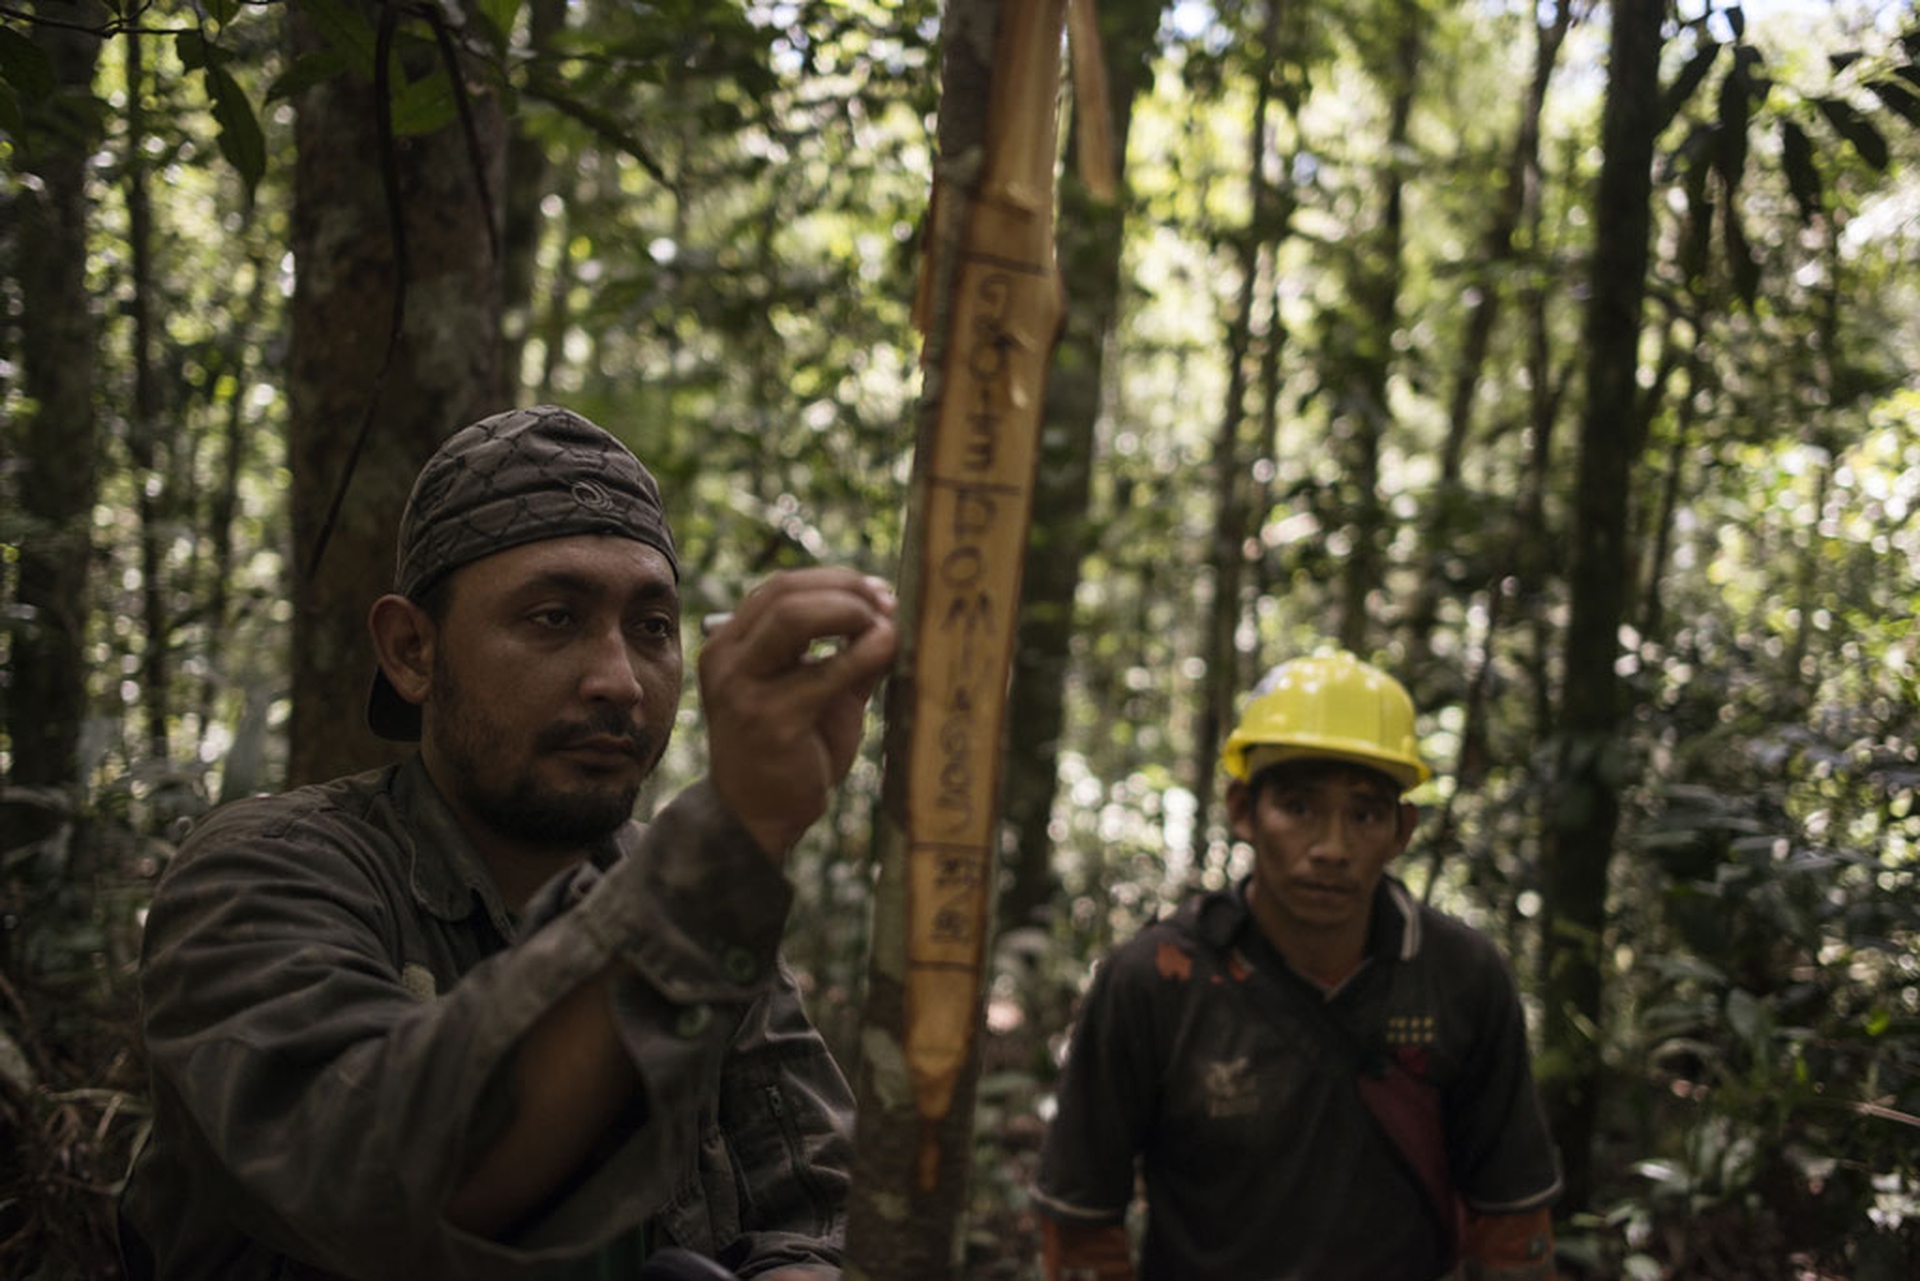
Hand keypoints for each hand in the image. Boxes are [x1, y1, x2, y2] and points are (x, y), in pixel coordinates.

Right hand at [698, 568, 896, 861]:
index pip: (781, 588)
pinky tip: (887, 650)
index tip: (879, 593)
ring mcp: (741, 688)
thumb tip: (892, 615)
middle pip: (785, 593)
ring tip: (886, 627)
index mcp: (731, 645)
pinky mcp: (769, 719)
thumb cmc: (792, 751)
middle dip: (845, 591)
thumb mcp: (818, 691)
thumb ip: (847, 654)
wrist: (760, 816)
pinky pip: (822, 672)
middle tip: (888, 606)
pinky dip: (861, 654)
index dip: (836, 581)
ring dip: (850, 612)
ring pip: (793, 617)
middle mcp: (725, 659)